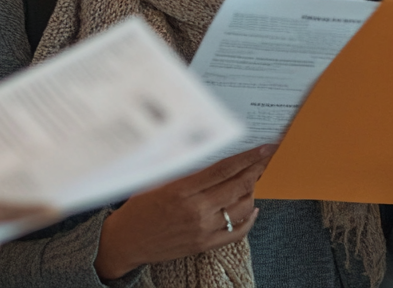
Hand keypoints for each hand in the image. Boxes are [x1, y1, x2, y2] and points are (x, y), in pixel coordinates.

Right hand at [94, 144, 274, 279]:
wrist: (126, 241)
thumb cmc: (138, 207)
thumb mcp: (155, 180)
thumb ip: (182, 168)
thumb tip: (209, 148)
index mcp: (182, 190)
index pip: (224, 169)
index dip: (248, 157)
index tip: (263, 148)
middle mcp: (196, 211)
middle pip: (238, 186)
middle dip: (257, 169)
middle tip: (266, 158)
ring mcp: (202, 230)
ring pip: (242, 208)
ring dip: (252, 191)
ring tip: (253, 179)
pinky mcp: (204, 245)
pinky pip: (237, 232)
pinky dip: (249, 218)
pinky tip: (251, 207)